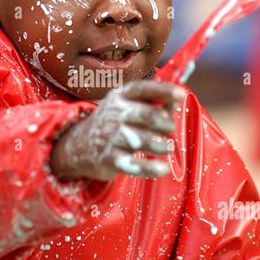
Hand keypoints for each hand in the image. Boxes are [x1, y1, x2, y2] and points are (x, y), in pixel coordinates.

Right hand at [50, 81, 185, 181]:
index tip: (180, 95)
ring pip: (142, 140)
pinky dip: (150, 168)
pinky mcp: (110, 159)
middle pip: (146, 115)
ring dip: (161, 145)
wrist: (79, 146)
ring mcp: (111, 137)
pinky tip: (162, 169)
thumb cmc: (114, 123)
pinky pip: (133, 164)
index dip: (163, 91)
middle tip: (170, 128)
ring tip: (167, 147)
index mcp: (121, 96)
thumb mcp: (129, 106)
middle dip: (165, 122)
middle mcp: (115, 114)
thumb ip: (154, 103)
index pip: (143, 89)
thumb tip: (177, 101)